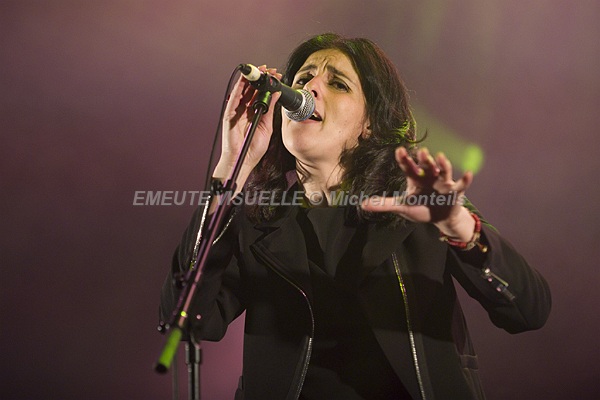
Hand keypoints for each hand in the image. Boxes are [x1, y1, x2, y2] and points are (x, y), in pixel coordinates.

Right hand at [213, 66, 281, 188]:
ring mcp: (236, 111)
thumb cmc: (253, 148)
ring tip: (259, 70)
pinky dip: (238, 88)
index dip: (267, 84)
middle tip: (269, 70)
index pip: (260, 94)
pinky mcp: (229, 114)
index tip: (275, 76)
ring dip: (251, 80)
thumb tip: (277, 94)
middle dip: (260, 78)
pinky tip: (244, 80)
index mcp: (254, 112)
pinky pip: (234, 98)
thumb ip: (270, 110)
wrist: (243, 160)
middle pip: (252, 89)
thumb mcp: (267, 126)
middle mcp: (244, 110)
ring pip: (243, 91)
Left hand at [361, 146, 475, 240]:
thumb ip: (383, 205)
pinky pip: (462, 184)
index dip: (404, 159)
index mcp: (416, 179)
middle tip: (420, 152)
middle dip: (424, 160)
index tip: (398, 150)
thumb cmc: (421, 209)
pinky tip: (468, 173)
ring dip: (442, 164)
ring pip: (443, 171)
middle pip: (426, 166)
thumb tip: (362, 204)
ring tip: (439, 157)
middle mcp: (430, 177)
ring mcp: (444, 183)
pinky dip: (465, 179)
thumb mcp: (402, 208)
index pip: (408, 167)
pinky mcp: (455, 191)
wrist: (441, 218)